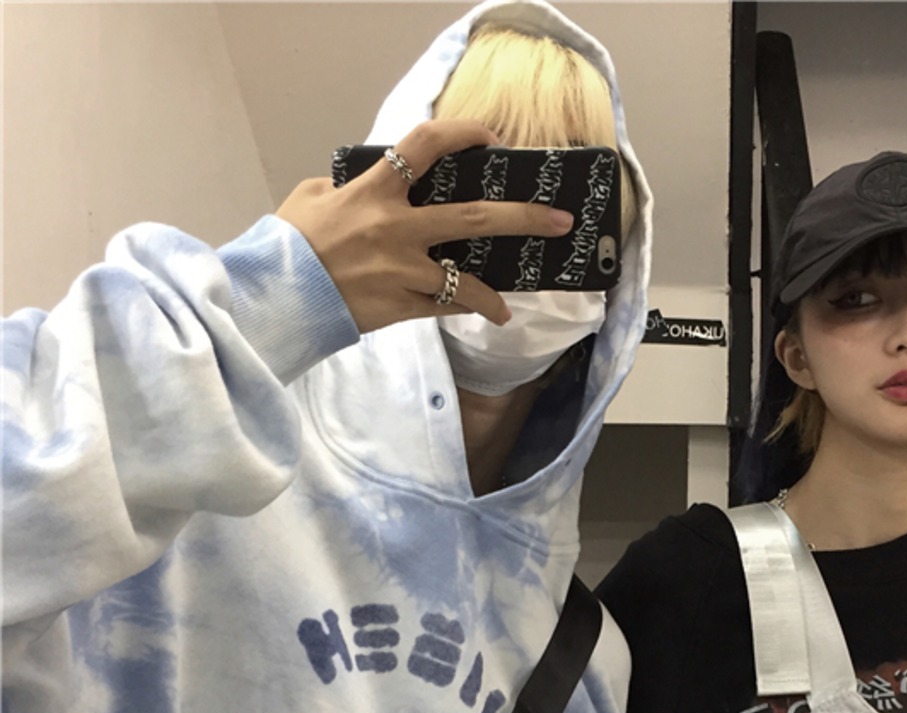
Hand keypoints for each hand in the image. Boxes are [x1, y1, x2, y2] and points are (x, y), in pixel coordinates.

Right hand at [276, 120, 573, 333]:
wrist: (276, 296)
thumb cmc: (290, 244)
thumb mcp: (313, 197)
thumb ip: (349, 188)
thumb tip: (369, 188)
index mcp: (376, 190)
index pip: (427, 145)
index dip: (465, 134)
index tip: (492, 139)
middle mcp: (397, 228)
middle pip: (476, 217)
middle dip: (525, 217)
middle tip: (559, 221)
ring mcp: (403, 270)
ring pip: (465, 280)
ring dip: (492, 295)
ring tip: (506, 307)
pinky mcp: (400, 307)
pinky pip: (442, 307)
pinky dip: (458, 309)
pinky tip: (473, 315)